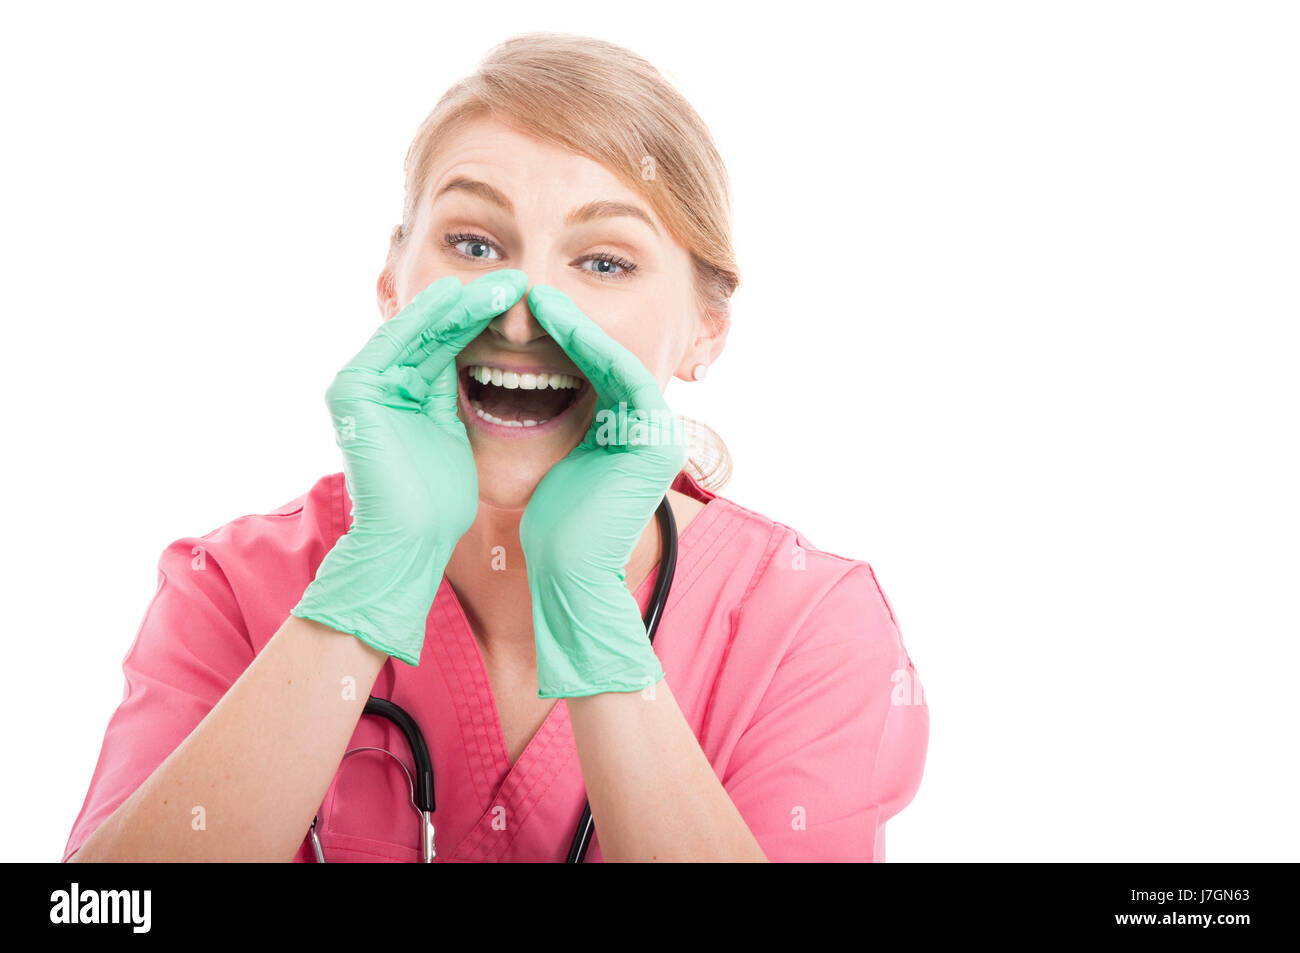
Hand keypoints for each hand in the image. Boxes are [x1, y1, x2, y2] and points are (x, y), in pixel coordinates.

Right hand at [292, 269, 527, 664]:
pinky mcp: (354, 389)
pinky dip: (434, 319)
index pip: (446, 343)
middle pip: (434, 329)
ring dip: (463, 303)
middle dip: (477, 303)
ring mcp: (360, 382)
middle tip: (521, 281)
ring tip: (505, 285)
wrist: (407, 544)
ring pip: (419, 328)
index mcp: (398, 391)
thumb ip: (452, 398)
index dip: (485, 320)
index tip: (528, 304)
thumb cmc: (435, 505)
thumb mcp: (452, 436)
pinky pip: (400, 342)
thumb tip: (480, 366)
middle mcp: (375, 380)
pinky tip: (468, 299)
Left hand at [519, 284, 687, 696]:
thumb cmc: (556, 529)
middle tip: (528, 289)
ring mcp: (660, 433)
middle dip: (568, 321)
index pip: (597, 369)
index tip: (521, 309)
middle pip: (609, 358)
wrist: (570, 576)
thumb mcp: (560, 460)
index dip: (562, 334)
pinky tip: (555, 321)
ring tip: (537, 296)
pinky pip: (622, 375)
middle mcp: (652, 427)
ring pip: (617, 358)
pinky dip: (589, 345)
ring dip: (577, 323)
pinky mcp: (657, 441)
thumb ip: (566, 424)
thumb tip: (537, 388)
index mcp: (631, 432)